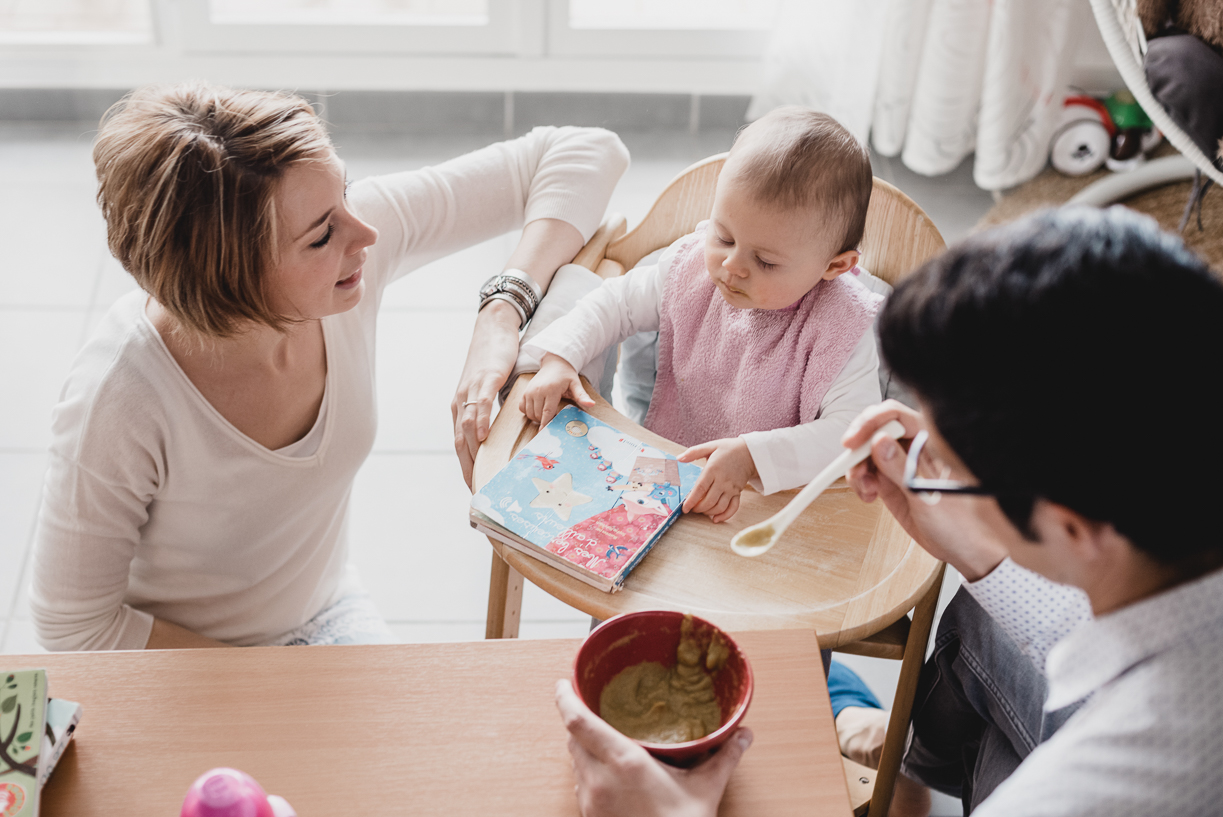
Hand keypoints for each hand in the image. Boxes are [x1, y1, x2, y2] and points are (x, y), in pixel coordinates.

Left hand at [453, 299, 520, 487]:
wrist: (493, 330)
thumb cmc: (493, 363)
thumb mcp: (488, 393)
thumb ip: (489, 414)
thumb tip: (499, 435)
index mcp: (460, 408)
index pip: (460, 445)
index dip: (466, 468)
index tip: (474, 488)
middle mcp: (460, 401)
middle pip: (461, 442)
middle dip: (469, 467)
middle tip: (478, 489)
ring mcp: (471, 390)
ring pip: (468, 427)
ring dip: (475, 452)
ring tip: (483, 472)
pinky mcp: (484, 379)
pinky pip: (480, 404)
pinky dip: (481, 422)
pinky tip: (485, 437)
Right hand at [521, 353, 594, 427]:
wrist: (554, 363)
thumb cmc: (566, 375)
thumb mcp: (576, 384)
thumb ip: (582, 396)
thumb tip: (591, 405)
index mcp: (551, 390)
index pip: (547, 412)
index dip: (546, 424)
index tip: (545, 433)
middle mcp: (538, 391)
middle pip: (538, 415)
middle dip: (545, 420)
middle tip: (554, 417)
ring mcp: (529, 391)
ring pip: (530, 413)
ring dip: (537, 417)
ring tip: (547, 413)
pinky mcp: (525, 392)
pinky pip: (522, 408)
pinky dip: (528, 412)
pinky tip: (537, 409)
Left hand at [555, 679, 751, 816]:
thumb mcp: (706, 789)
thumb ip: (724, 757)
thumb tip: (744, 735)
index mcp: (624, 763)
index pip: (578, 722)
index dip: (565, 698)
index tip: (563, 683)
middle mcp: (600, 780)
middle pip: (573, 738)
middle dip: (578, 720)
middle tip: (589, 705)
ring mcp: (591, 801)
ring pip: (576, 762)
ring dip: (583, 746)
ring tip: (601, 737)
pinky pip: (581, 784)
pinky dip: (589, 770)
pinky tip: (609, 772)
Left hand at [677, 437, 755, 522]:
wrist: (750, 452)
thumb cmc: (729, 449)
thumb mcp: (710, 446)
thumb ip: (694, 452)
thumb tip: (679, 458)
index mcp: (713, 470)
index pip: (700, 489)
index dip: (691, 501)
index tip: (684, 508)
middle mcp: (722, 481)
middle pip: (709, 501)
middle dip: (698, 508)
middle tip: (691, 509)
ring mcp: (731, 488)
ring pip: (719, 507)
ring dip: (708, 512)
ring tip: (701, 511)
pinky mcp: (738, 493)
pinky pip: (733, 508)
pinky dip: (724, 516)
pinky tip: (716, 519)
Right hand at [843, 401, 1007, 580]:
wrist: (965, 550)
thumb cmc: (961, 523)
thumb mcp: (927, 496)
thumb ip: (902, 468)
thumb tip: (879, 442)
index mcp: (930, 442)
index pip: (896, 416)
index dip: (871, 423)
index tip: (853, 442)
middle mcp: (914, 449)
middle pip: (876, 431)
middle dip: (859, 447)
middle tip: (853, 468)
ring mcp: (901, 465)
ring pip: (867, 452)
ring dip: (857, 468)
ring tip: (865, 489)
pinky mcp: (891, 482)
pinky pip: (867, 472)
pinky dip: (859, 481)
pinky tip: (867, 496)